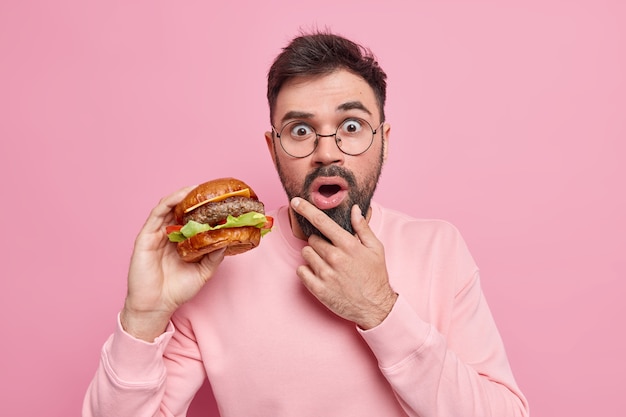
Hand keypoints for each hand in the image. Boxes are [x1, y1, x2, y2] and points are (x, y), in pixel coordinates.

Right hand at [121, 186, 224, 340]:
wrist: (156, 306)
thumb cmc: (177, 290)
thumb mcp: (203, 272)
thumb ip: (214, 256)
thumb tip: (228, 239)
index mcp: (182, 241)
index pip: (193, 218)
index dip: (204, 208)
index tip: (220, 200)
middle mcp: (169, 234)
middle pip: (181, 209)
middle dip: (194, 198)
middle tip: (211, 190)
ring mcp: (157, 234)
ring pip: (169, 207)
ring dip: (182, 196)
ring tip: (196, 189)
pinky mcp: (146, 237)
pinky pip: (157, 214)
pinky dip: (169, 203)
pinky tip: (180, 198)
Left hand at [290, 197, 397, 329]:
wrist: (375, 307)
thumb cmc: (375, 276)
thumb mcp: (375, 249)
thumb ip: (363, 228)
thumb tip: (354, 209)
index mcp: (348, 245)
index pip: (322, 222)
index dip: (307, 209)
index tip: (296, 201)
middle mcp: (335, 257)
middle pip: (312, 239)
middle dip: (319, 242)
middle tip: (332, 252)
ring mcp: (325, 274)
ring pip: (306, 253)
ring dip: (313, 256)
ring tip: (328, 264)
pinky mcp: (318, 289)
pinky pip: (301, 271)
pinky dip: (307, 271)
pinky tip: (320, 274)